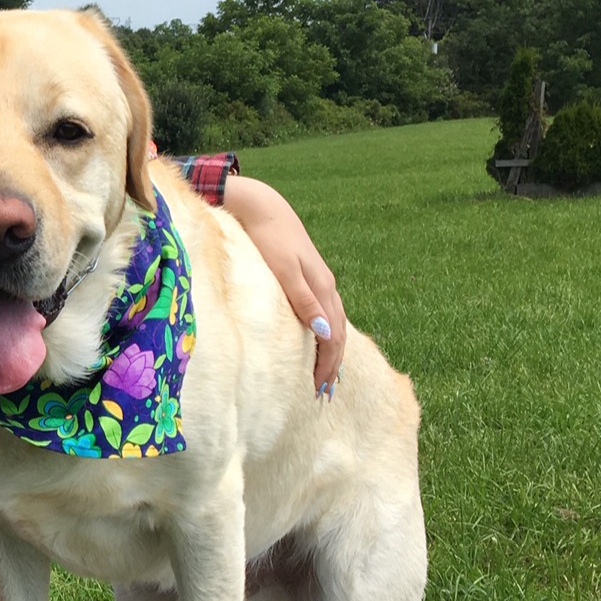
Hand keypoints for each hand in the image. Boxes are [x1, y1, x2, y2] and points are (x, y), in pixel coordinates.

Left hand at [218, 175, 346, 395]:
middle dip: (333, 364)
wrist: (263, 208)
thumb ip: (304, 301)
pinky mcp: (308, 277)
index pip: (334, 336)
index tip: (321, 390)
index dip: (329, 364)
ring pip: (334, 323)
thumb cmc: (268, 240)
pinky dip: (325, 332)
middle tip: (324, 392)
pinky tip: (319, 338)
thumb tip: (326, 333)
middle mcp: (325, 287)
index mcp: (323, 289)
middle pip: (338, 333)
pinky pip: (325, 312)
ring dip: (331, 350)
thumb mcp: (285, 272)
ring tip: (325, 374)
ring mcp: (318, 282)